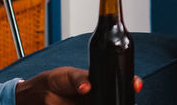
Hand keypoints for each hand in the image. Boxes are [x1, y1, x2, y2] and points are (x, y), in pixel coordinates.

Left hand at [14, 67, 142, 103]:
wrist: (41, 94)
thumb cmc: (57, 80)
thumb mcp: (69, 75)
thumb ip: (79, 79)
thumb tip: (86, 87)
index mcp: (100, 82)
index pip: (120, 82)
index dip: (130, 84)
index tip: (135, 85)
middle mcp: (99, 96)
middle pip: (117, 98)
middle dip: (123, 98)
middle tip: (122, 99)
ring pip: (107, 104)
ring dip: (112, 102)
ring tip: (96, 102)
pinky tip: (93, 103)